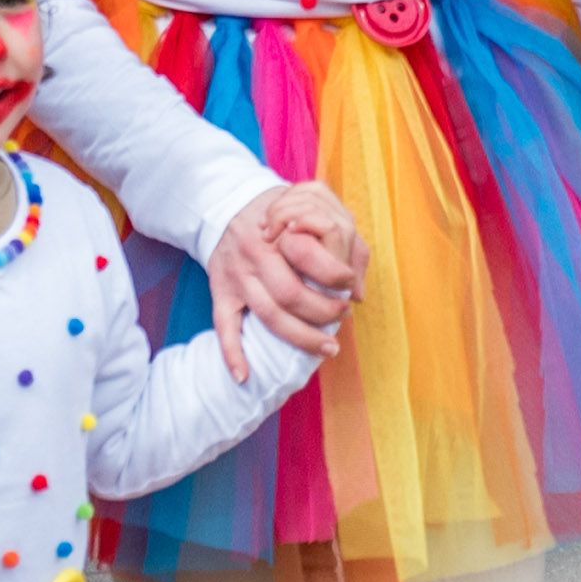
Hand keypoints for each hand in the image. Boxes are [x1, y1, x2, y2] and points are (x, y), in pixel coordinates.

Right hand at [204, 180, 365, 377]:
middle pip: (291, 294)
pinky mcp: (220, 291)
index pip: (311, 258)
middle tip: (343, 316)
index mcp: (280, 230)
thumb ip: (345, 241)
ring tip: (327, 347)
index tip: (350, 287)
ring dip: (300, 337)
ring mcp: (237, 276)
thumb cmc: (280, 212)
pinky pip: (223, 327)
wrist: (226, 205)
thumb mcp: (314, 208)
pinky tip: (245, 376)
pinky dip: (232, 354)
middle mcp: (256, 254)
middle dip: (323, 312)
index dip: (336, 277)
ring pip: (267, 315)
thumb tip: (360, 293)